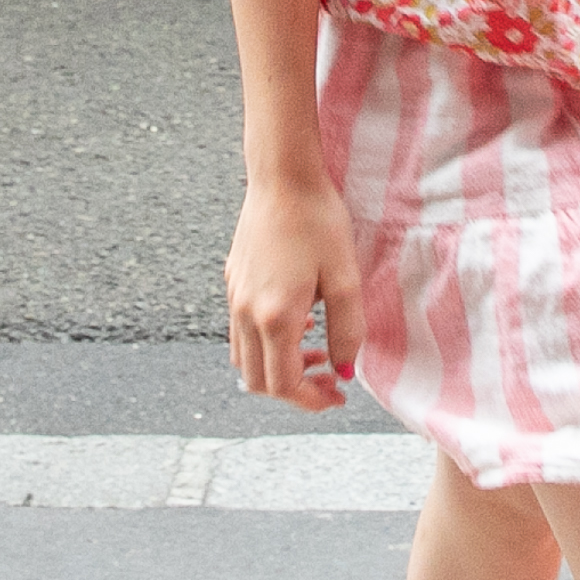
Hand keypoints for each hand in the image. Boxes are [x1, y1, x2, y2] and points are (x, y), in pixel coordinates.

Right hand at [225, 178, 365, 409]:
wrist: (283, 178)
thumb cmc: (318, 222)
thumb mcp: (345, 279)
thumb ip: (347, 331)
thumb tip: (345, 370)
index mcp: (274, 317)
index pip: (282, 385)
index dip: (310, 401)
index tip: (338, 394)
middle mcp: (245, 313)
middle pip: (257, 381)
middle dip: (294, 391)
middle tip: (329, 380)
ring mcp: (234, 297)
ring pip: (244, 359)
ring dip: (277, 368)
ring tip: (314, 352)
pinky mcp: (232, 281)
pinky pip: (240, 331)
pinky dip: (266, 343)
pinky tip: (298, 321)